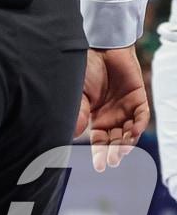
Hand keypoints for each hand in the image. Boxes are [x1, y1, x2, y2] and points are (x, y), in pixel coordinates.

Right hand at [74, 46, 149, 171]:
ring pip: (129, 132)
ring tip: (121, 150)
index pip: (99, 141)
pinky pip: (141, 117)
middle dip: (114, 152)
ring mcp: (126, 109)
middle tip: (111, 161)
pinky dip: (138, 126)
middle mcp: (112, 116)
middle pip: (115, 140)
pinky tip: (131, 133)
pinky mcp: (138, 99)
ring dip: (127, 142)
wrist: (100, 47)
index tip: (99, 167)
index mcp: (95, 117)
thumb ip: (77, 112)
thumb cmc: (84, 68)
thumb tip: (73, 135)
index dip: (100, 154)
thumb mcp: (77, 93)